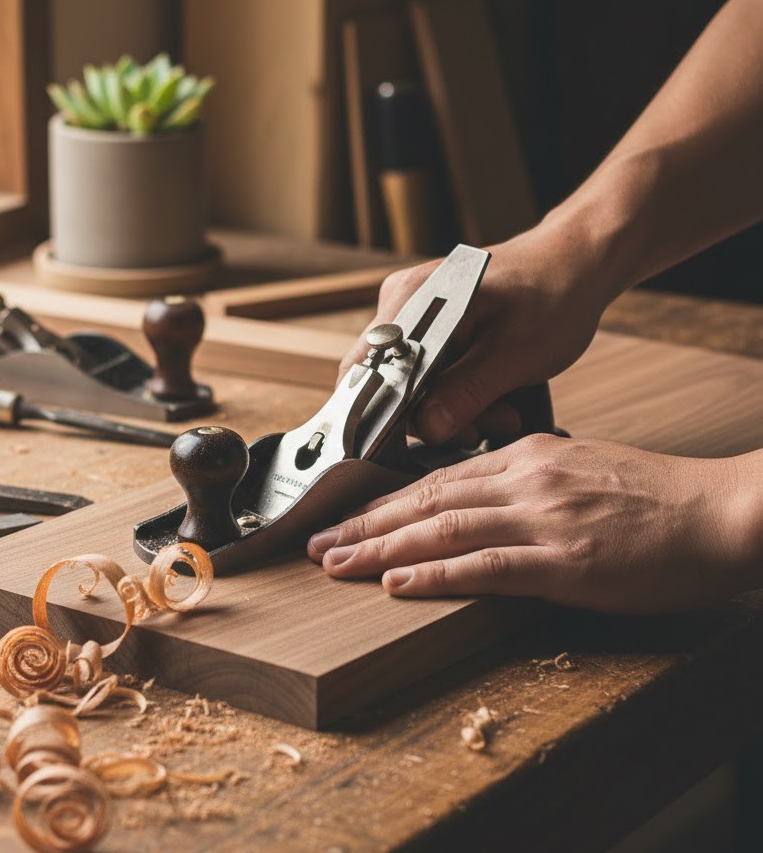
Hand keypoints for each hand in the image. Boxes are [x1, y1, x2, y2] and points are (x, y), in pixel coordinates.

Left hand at [307, 434, 759, 614]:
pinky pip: (486, 567)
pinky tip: (396, 585)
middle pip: (426, 500)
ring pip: (442, 529)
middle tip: (319, 545)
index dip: (387, 501)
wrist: (721, 511)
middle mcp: (524, 479)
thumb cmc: (657, 496)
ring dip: (380, 549)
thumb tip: (483, 500)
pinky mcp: (564, 560)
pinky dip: (435, 575)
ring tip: (336, 565)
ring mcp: (542, 518)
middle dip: (365, 524)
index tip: (350, 518)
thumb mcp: (581, 468)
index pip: (438, 478)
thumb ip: (528, 479)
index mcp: (527, 456)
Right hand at [339, 228, 609, 444]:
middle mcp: (401, 303)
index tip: (438, 437)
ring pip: (408, 380)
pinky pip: (425, 370)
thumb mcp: (515, 353)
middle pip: (387, 381)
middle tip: (489, 425)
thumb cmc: (553, 296)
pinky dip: (454, 390)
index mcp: (411, 301)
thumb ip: (466, 392)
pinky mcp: (429, 323)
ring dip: (449, 406)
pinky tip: (491, 393)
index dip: (389, 415)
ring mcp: (412, 312)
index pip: (366, 373)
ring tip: (502, 409)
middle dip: (434, 414)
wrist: (575, 263)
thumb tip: (427, 430)